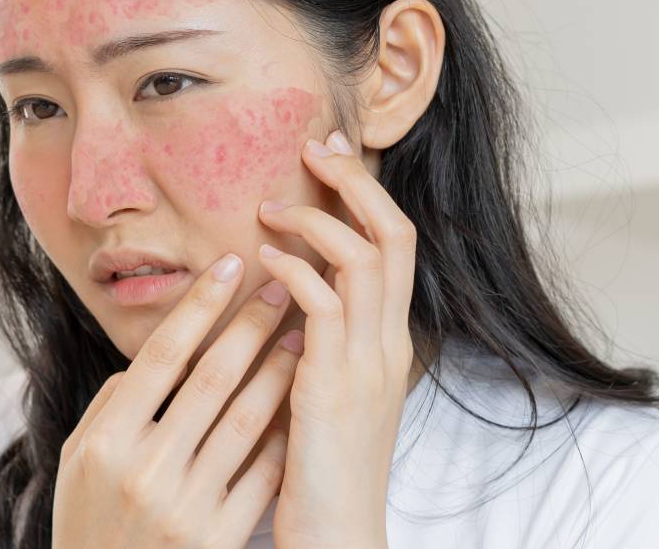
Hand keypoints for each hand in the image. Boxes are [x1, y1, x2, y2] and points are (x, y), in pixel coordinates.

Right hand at [52, 252, 308, 548]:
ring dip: (281, 371)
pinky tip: (303, 400)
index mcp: (106, 441)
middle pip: (212, 378)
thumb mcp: (78, 460)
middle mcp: (146, 469)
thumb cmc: (90, 521)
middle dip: (253, 324)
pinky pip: (264, 473)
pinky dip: (284, 431)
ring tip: (304, 335)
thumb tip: (153, 357)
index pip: (161, 355)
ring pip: (248, 420)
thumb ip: (111, 405)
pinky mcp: (219, 537)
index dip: (200, 305)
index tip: (231, 264)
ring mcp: (186, 505)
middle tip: (284, 286)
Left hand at [259, 129, 416, 548]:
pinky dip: (294, 269)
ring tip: (271, 206)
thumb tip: (284, 291)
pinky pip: (323, 304)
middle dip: (356, 182)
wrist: (335, 534)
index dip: (366, 195)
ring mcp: (367, 363)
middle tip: (315, 147)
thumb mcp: (323, 390)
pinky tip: (262, 258)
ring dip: (317, 218)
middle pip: (394, 234)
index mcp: (388, 342)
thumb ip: (315, 341)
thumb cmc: (316, 466)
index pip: (396, 246)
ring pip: (365, 257)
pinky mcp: (334, 384)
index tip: (330, 157)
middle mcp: (388, 344)